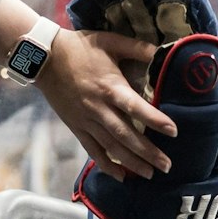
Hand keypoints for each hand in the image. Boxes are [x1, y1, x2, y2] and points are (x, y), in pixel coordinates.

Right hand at [35, 28, 171, 180]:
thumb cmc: (80, 48)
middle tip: (167, 166)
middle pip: (125, 135)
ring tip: (150, 175)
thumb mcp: (111, 41)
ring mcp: (86, 120)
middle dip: (148, 152)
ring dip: (131, 163)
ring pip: (111, 146)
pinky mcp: (76, 127)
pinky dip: (106, 165)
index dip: (154, 119)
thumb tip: (164, 51)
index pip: (135, 107)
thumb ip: (138, 48)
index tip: (174, 131)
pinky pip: (92, 150)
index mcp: (109, 87)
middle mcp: (98, 108)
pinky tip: (121, 176)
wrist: (43, 57)